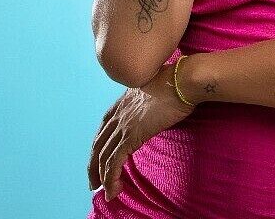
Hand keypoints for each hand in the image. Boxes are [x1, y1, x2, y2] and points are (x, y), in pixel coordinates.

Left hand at [87, 62, 196, 202]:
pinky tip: (114, 190)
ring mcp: (123, 126)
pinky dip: (111, 179)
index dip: (99, 147)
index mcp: (121, 104)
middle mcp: (117, 115)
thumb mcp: (153, 93)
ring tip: (106, 192)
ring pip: (103, 157)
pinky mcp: (131, 137)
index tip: (99, 160)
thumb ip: (147, 104)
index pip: (103, 130)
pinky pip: (114, 163)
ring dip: (101, 177)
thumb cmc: (174, 84)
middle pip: (98, 145)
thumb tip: (154, 112)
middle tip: (94, 182)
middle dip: (94, 166)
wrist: (180, 82)